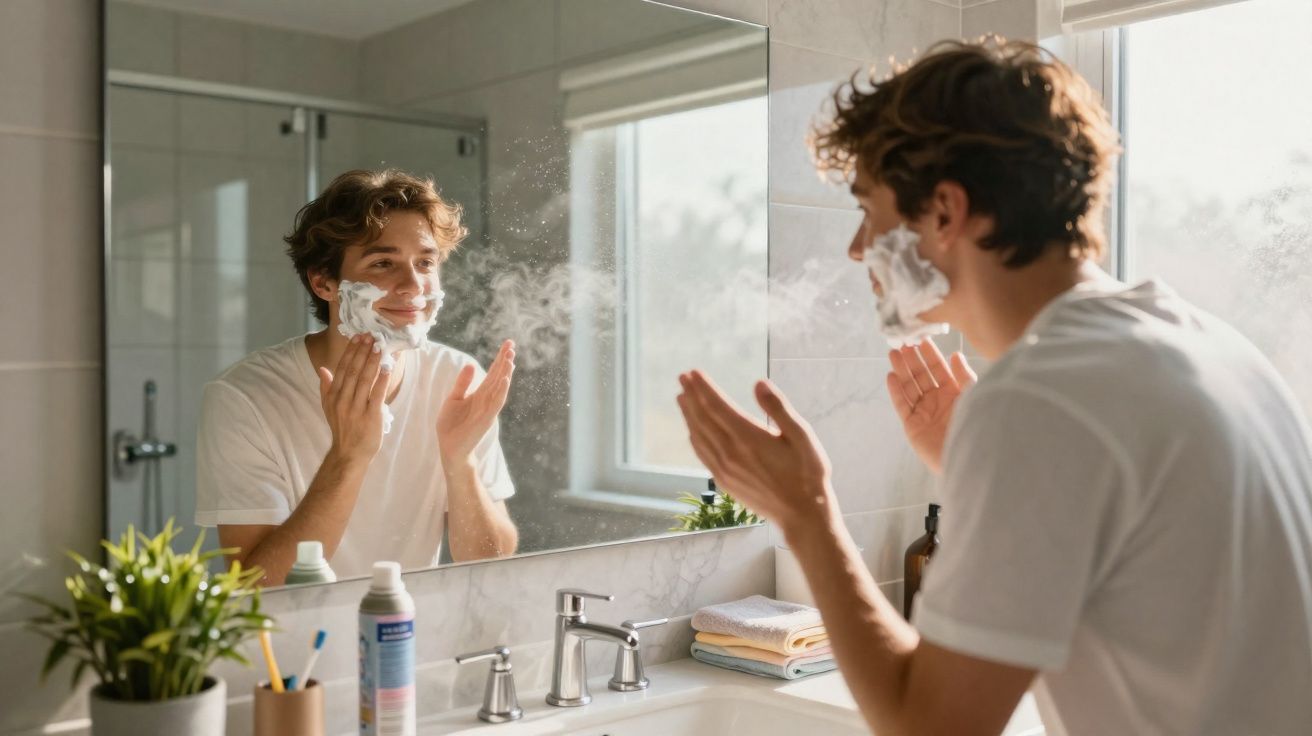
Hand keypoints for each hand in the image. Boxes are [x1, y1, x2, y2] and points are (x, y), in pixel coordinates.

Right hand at [317, 334, 388, 463]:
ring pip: (364, 380)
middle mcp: (343, 401)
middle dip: (362, 352)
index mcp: (334, 396)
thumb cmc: (342, 429)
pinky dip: (382, 380)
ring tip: (378, 347)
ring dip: (372, 362)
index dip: (350, 352)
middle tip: (370, 336)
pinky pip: (377, 395)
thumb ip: (326, 387)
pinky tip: (387, 368)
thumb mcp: (328, 408)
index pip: (342, 369)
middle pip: (353, 371)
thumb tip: (323, 369)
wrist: (349, 453)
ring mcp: (357, 409)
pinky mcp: (371, 416)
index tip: (357, 338)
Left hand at [437, 340, 515, 464]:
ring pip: (500, 388)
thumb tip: (470, 365)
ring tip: (510, 359)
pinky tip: (505, 380)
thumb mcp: (454, 399)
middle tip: (512, 345)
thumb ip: (462, 383)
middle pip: (499, 377)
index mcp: (480, 393)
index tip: (508, 344)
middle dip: (505, 361)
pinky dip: (501, 391)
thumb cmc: (451, 425)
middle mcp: (487, 399)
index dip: (500, 358)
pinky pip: (496, 403)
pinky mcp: (486, 419)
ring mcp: (488, 409)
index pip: (493, 372)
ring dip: (506, 374)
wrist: (448, 447)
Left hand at [676, 371, 836, 534]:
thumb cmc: (807, 473)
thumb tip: (759, 383)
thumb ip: (778, 409)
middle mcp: (731, 452)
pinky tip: (693, 430)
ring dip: (689, 415)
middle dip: (691, 395)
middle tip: (682, 377)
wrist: (801, 515)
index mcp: (749, 437)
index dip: (703, 387)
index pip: (717, 406)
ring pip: (699, 435)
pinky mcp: (724, 481)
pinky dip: (694, 437)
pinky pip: (702, 454)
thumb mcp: (802, 436)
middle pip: (703, 418)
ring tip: (682, 398)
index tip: (693, 372)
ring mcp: (724, 469)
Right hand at [886, 340, 976, 474]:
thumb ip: (964, 375)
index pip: (939, 369)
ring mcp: (924, 414)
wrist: (971, 458)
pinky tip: (891, 376)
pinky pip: (902, 405)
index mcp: (954, 393)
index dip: (930, 355)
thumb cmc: (977, 424)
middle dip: (911, 359)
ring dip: (901, 370)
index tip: (921, 339)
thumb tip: (955, 355)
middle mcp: (938, 402)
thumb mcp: (974, 395)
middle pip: (921, 376)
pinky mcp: (913, 427)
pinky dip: (896, 391)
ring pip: (909, 387)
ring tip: (892, 353)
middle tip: (902, 342)